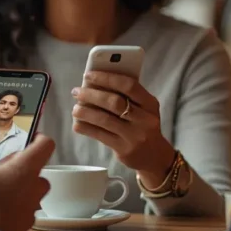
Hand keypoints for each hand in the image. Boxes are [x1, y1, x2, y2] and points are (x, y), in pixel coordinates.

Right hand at [0, 135, 54, 230]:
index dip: (36, 137)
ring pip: (26, 197)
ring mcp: (28, 214)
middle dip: (18, 170)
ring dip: (10, 193)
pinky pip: (15, 218)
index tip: (27, 138)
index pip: (45, 144)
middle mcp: (33, 192)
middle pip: (36, 174)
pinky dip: (4, 214)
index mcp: (25, 171)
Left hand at [71, 71, 175, 186]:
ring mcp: (135, 136)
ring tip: (75, 109)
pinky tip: (78, 124)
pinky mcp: (124, 150)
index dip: (106, 78)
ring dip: (85, 112)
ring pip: (104, 119)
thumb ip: (126, 95)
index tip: (88, 75)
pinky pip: (100, 135)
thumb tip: (95, 82)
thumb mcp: (143, 108)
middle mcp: (145, 119)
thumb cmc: (142, 124)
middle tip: (77, 91)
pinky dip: (86, 128)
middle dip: (92, 95)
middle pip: (114, 102)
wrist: (155, 156)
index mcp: (150, 103)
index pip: (128, 85)